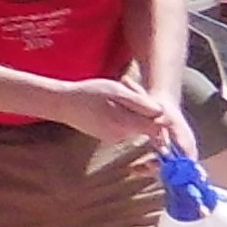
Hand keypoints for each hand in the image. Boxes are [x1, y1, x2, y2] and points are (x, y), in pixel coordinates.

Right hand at [57, 77, 177, 144]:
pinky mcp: (111, 138)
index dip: (159, 116)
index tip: (151, 101)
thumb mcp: (116, 91)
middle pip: (147, 126)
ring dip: (134, 111)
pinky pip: (126, 127)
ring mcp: (116, 139)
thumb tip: (162, 114)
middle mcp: (122, 136)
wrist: (63, 104)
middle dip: (145, 109)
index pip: (156, 128)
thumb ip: (140, 103)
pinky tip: (110, 105)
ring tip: (117, 94)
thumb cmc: (89, 93)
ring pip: (136, 126)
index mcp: (124, 124)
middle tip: (128, 88)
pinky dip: (124, 116)